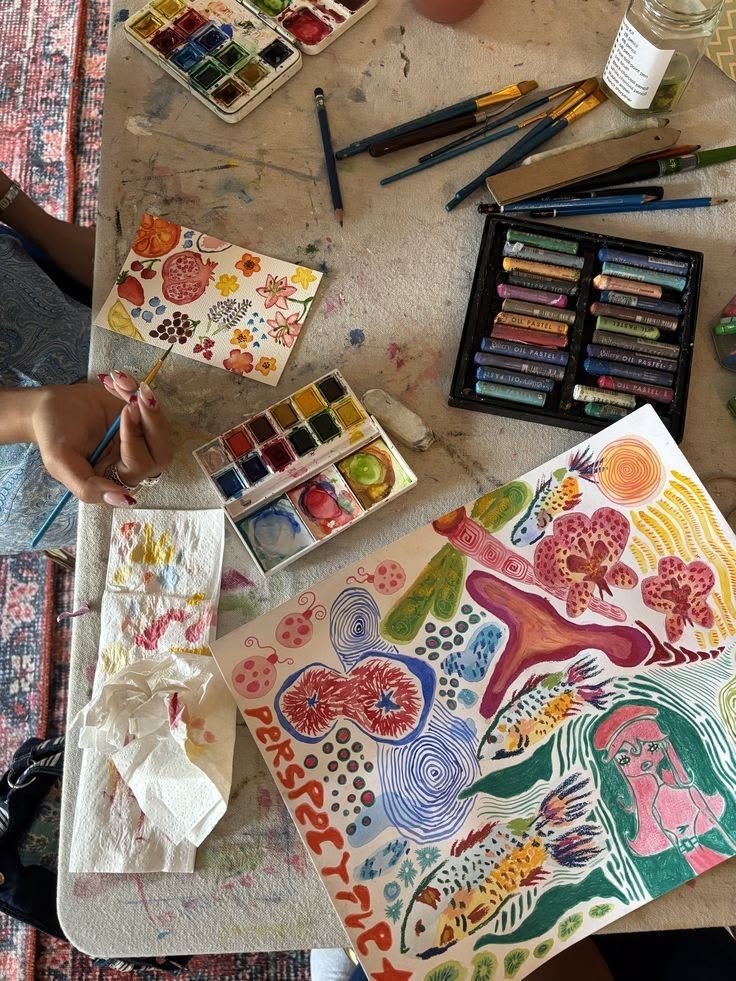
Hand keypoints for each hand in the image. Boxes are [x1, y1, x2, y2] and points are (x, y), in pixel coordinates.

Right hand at [30, 370, 171, 505]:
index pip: (140, 466)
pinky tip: (116, 380)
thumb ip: (87, 487)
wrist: (49, 405)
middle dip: (153, 422)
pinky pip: (152, 407)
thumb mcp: (60, 463)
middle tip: (137, 398)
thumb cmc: (51, 435)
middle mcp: (131, 460)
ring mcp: (138, 437)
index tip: (126, 411)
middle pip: (161, 452)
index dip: (135, 440)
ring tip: (121, 383)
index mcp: (115, 476)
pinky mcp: (140, 417)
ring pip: (161, 429)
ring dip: (147, 404)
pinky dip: (137, 390)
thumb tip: (123, 500)